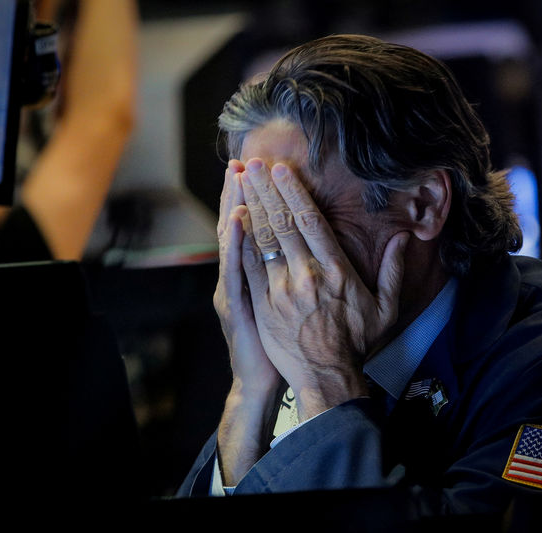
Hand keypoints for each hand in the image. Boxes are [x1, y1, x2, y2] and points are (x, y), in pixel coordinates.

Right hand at [214, 159, 281, 393]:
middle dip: (243, 193)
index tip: (263, 169)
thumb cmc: (281, 343)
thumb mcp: (284, 304)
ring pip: (233, 241)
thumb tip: (308, 247)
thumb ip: (292, 273)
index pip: (256, 227)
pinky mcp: (236, 305)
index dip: (258, 199)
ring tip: (238, 178)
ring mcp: (236, 288)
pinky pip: (236, 270)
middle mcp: (241, 275)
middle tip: (243, 161)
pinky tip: (238, 222)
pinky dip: (235, 244)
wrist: (262, 379)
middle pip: (241, 226)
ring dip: (235, 207)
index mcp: (257, 272)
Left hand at [239, 158, 409, 420]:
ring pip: (263, 241)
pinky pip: (249, 268)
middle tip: (254, 163)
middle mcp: (306, 275)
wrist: (327, 377)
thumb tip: (404, 238)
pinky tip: (234, 219)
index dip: (295, 193)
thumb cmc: (358, 342)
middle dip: (267, 190)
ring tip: (241, 181)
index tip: (283, 169)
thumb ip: (394, 271)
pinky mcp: (263, 305)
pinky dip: (241, 242)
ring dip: (251, 207)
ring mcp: (281, 290)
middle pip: (283, 224)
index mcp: (336, 271)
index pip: (311, 223)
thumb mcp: (386, 308)